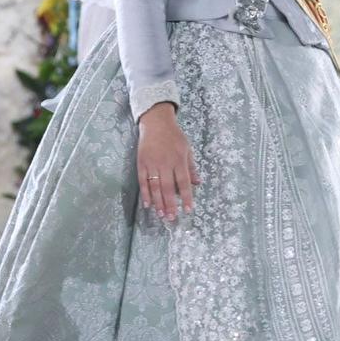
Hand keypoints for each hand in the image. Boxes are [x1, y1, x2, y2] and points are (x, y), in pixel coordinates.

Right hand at [136, 104, 197, 220]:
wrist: (156, 122)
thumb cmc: (174, 136)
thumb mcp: (187, 149)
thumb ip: (191, 167)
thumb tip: (197, 183)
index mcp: (179, 160)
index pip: (183, 182)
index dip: (186, 197)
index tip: (188, 210)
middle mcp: (165, 163)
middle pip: (168, 187)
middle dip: (170, 204)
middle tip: (172, 218)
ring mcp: (152, 163)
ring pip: (155, 186)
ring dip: (158, 202)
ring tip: (161, 214)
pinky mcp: (141, 163)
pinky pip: (143, 181)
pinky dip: (145, 193)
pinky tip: (147, 204)